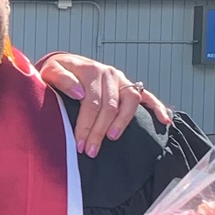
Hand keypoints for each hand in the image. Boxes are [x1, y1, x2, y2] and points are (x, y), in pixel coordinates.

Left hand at [36, 54, 171, 155]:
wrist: (67, 63)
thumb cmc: (56, 72)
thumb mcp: (50, 71)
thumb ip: (61, 79)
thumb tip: (79, 93)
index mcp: (91, 70)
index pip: (91, 102)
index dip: (85, 125)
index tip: (79, 145)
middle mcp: (109, 74)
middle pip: (109, 106)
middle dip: (99, 131)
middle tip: (90, 151)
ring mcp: (122, 80)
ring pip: (129, 102)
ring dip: (122, 123)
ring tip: (112, 139)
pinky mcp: (130, 86)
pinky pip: (147, 96)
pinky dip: (157, 108)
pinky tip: (164, 121)